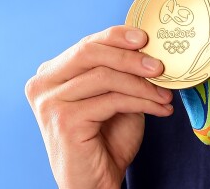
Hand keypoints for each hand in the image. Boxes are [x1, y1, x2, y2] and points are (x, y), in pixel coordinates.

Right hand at [25, 26, 174, 188]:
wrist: (96, 181)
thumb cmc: (106, 138)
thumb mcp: (116, 95)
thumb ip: (122, 70)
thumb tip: (150, 47)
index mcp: (52, 73)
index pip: (87, 43)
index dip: (117, 36)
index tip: (146, 37)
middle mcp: (43, 84)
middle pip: (91, 52)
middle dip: (131, 57)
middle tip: (160, 67)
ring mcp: (50, 102)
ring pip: (105, 77)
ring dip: (143, 85)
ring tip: (165, 95)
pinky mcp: (64, 120)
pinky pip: (112, 100)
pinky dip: (142, 102)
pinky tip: (159, 109)